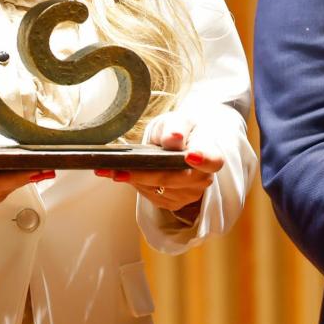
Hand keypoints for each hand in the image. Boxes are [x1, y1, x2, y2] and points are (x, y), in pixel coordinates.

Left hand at [96, 119, 221, 216]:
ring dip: (133, 180)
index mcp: (210, 155)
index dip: (203, 160)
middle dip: (146, 175)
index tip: (189, 156)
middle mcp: (202, 179)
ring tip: (111, 170)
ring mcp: (188, 194)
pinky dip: (134, 185)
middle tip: (120, 171)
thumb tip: (173, 138)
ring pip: (158, 189)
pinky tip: (120, 175)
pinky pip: (150, 196)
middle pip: (175, 179)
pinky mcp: (172, 202)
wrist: (174, 146)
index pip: (212, 160)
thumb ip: (175, 127)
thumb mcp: (176, 121)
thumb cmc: (178, 131)